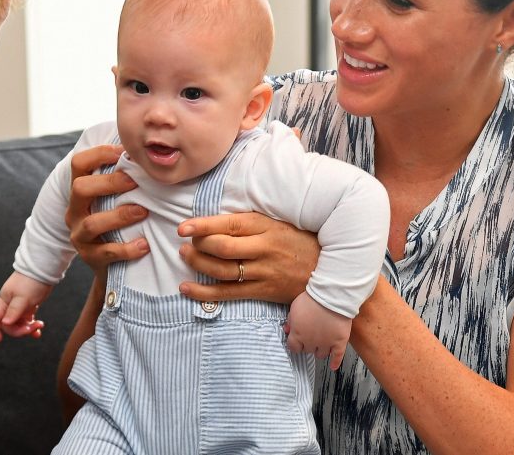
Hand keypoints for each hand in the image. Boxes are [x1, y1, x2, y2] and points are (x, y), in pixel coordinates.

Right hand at [0, 272, 51, 341]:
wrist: (43, 270)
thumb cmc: (31, 281)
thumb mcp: (23, 297)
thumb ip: (14, 311)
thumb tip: (5, 323)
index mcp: (4, 301)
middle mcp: (9, 305)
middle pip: (8, 325)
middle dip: (19, 330)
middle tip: (32, 327)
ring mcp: (19, 307)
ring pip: (19, 324)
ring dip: (28, 329)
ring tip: (39, 325)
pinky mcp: (28, 307)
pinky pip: (27, 321)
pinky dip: (32, 326)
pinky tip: (38, 330)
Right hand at [66, 144, 149, 274]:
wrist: (112, 265)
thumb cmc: (118, 222)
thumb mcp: (114, 198)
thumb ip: (124, 177)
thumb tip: (148, 150)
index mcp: (80, 191)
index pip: (79, 164)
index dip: (98, 153)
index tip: (123, 151)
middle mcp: (74, 210)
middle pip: (80, 188)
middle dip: (109, 182)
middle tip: (135, 181)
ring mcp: (79, 235)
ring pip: (92, 223)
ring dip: (120, 216)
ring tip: (143, 212)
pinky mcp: (90, 257)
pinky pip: (106, 252)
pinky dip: (127, 249)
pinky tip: (145, 245)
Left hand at [177, 212, 319, 303]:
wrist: (330, 270)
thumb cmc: (300, 241)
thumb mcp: (279, 222)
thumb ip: (251, 222)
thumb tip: (217, 219)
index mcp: (266, 227)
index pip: (229, 224)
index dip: (203, 226)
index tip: (183, 227)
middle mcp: (264, 249)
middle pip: (222, 248)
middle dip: (198, 246)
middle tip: (185, 243)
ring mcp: (264, 272)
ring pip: (222, 270)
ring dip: (198, 264)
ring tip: (184, 257)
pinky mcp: (263, 291)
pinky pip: (228, 294)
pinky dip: (204, 292)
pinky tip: (187, 288)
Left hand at [285, 292, 352, 370]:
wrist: (331, 296)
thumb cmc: (311, 299)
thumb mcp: (294, 308)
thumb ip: (290, 321)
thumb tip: (287, 330)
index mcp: (298, 334)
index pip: (293, 348)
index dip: (295, 344)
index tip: (297, 341)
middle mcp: (311, 342)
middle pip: (307, 350)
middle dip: (308, 344)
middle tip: (311, 337)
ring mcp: (326, 343)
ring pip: (321, 354)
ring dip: (320, 350)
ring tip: (321, 344)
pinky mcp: (339, 342)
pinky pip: (337, 356)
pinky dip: (335, 362)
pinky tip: (333, 366)